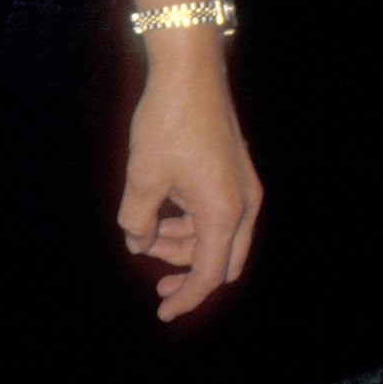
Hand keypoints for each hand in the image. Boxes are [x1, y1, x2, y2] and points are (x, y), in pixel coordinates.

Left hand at [116, 35, 260, 321]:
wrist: (190, 71)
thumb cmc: (166, 123)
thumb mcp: (142, 176)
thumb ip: (137, 220)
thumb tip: (137, 242)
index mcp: (224, 214)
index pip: (208, 275)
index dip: (185, 298)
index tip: (162, 312)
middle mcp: (244, 205)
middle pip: (221, 261)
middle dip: (188, 273)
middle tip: (156, 281)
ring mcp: (245, 187)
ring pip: (220, 236)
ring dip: (186, 243)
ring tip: (147, 233)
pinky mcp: (237, 170)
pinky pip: (220, 212)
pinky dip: (193, 220)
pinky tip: (162, 211)